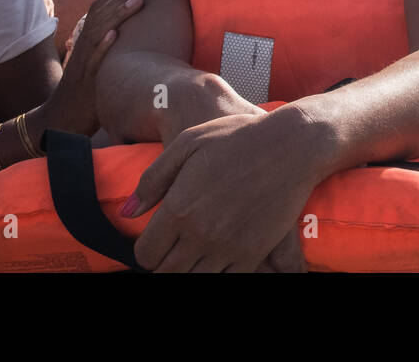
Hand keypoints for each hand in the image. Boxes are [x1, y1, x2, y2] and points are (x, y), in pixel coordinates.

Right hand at [42, 0, 151, 134]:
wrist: (59, 119)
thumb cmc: (84, 91)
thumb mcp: (96, 63)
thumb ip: (106, 44)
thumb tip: (126, 27)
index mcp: (86, 39)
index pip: (101, 6)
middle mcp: (83, 45)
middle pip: (102, 12)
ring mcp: (83, 62)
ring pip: (99, 31)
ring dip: (119, 13)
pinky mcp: (85, 82)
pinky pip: (93, 62)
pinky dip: (102, 46)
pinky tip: (115, 34)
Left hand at [126, 107, 321, 271]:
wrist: (291, 145)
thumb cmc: (237, 137)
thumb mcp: (188, 142)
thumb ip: (153, 178)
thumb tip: (127, 213)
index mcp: (179, 208)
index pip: (146, 254)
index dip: (146, 251)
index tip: (156, 241)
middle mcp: (200, 233)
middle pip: (166, 273)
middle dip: (164, 264)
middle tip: (173, 249)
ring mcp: (228, 247)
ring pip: (194, 280)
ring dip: (189, 270)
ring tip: (195, 254)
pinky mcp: (253, 253)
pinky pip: (227, 280)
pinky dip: (218, 273)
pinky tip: (219, 257)